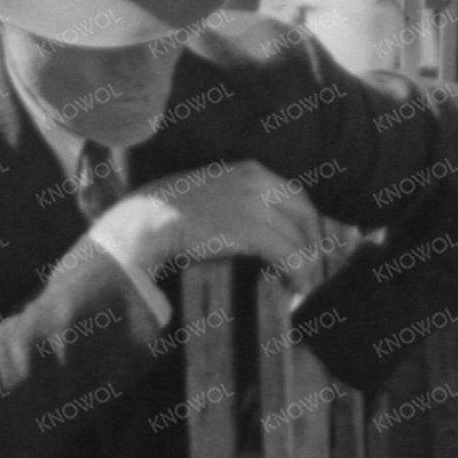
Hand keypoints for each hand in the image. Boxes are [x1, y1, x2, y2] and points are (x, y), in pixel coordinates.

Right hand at [89, 164, 331, 287]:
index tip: (310, 247)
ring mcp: (254, 204)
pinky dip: (296, 272)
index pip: (298, 197)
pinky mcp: (248, 229)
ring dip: (306, 264)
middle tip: (312, 270)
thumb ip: (240, 202)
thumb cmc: (170, 214)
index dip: (309, 226)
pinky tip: (296, 286)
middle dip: (314, 245)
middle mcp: (258, 182)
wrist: (143, 223)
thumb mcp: (213, 193)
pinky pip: (287, 253)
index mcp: (251, 171)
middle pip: (305, 215)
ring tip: (302, 285)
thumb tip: (261, 230)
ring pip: (298, 237)